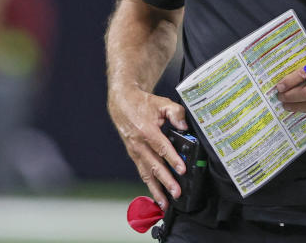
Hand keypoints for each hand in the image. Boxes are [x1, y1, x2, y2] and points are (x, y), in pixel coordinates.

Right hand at [108, 86, 187, 209]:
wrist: (121, 103)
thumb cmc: (141, 103)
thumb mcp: (161, 102)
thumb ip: (175, 113)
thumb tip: (184, 126)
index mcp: (146, 130)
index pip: (161, 147)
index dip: (172, 159)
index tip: (182, 169)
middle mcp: (139, 144)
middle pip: (154, 165)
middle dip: (166, 180)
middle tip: (176, 192)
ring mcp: (135, 151)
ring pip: (146, 173)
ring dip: (156, 189)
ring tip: (165, 203)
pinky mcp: (134, 155)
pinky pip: (142, 172)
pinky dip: (149, 185)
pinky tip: (156, 195)